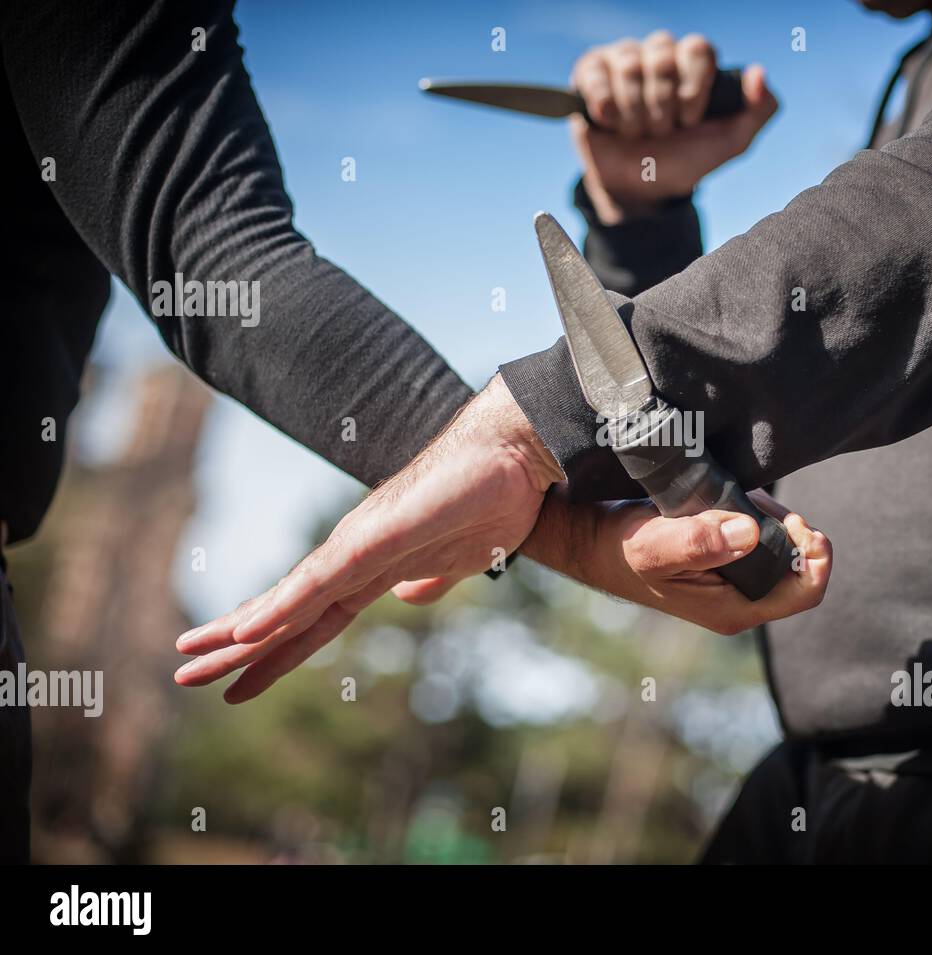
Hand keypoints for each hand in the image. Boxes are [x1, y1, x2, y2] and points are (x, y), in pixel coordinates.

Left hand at [173, 375, 561, 702]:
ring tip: (191, 658)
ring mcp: (359, 545)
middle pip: (285, 611)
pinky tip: (244, 633)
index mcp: (374, 568)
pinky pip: (317, 584)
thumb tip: (408, 597)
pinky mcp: (372, 538)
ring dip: (238, 633)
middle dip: (235, 646)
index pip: (313, 617)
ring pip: (288, 600)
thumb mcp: (456, 561)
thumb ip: (429, 579)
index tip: (238, 678)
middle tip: (184, 674)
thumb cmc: (490, 499)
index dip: (277, 649)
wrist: (510, 455)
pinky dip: (278, 610)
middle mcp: (354, 555)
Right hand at [519, 486, 830, 635]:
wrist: (590, 539)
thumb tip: (752, 533)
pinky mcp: (723, 560)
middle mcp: (739, 600)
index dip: (816, 557)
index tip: (798, 522)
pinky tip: (732, 497)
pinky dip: (756, 514)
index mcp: (734, 609)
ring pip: (782, 550)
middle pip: (800, 568)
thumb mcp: (656, 544)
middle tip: (761, 500)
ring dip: (773, 520)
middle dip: (793, 531)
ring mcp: (732, 581)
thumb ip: (700, 542)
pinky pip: (759, 539)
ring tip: (743, 496)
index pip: (806, 592)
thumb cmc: (620, 546)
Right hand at [571, 31, 777, 223]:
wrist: (641, 189)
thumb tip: (758, 72)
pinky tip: (610, 123)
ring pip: (629, 65)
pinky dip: (605, 106)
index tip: (690, 120)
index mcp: (694, 63)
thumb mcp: (731, 142)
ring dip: (635, 113)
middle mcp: (660, 53)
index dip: (693, 88)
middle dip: (662, 107)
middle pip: (662, 56)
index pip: (698, 49)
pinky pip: (595, 73)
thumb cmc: (685, 160)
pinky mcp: (590, 72)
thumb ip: (759, 109)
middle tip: (662, 133)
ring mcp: (624, 59)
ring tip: (636, 134)